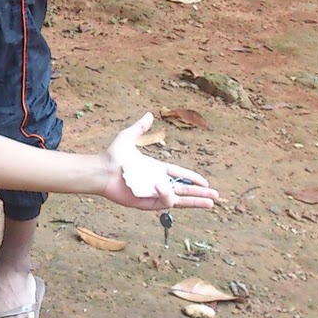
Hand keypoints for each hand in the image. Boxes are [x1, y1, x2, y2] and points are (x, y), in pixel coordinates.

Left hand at [101, 114, 220, 211]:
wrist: (102, 170)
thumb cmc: (113, 155)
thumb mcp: (128, 137)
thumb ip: (140, 127)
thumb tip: (149, 114)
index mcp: (156, 169)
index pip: (179, 174)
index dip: (192, 178)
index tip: (205, 182)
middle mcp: (157, 182)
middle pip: (183, 189)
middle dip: (200, 193)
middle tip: (216, 196)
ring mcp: (153, 194)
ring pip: (178, 199)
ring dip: (194, 201)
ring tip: (210, 202)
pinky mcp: (147, 203)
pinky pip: (163, 202)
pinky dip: (168, 196)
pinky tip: (169, 190)